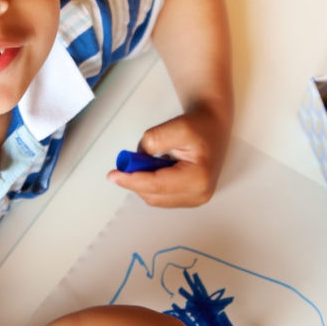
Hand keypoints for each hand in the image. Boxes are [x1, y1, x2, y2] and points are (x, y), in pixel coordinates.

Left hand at [107, 105, 228, 207]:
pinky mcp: (189, 198)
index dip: (132, 180)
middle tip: (126, 162)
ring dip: (143, 182)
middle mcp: (199, 194)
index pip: (157, 185)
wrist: (213, 126)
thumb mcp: (177, 126)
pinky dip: (151, 184)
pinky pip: (161, 196)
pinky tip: (155, 168)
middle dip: (136, 181)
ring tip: (147, 161)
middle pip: (154, 195)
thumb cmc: (200, 126)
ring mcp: (195, 199)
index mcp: (199, 178)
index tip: (113, 175)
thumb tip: (137, 159)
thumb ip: (155, 141)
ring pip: (156, 198)